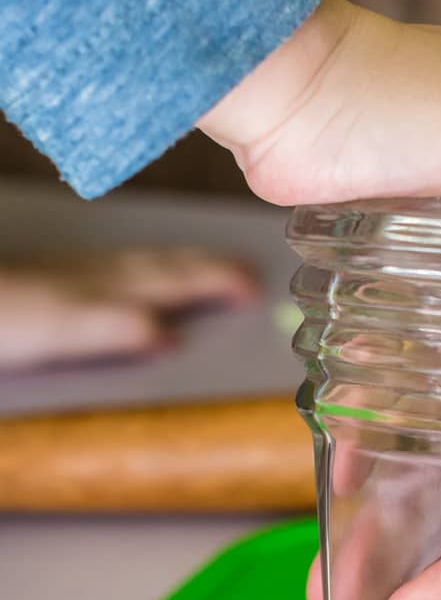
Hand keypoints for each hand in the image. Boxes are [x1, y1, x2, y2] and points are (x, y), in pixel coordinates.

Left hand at [0, 248, 255, 370]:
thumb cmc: (6, 317)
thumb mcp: (64, 328)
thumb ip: (116, 328)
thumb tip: (168, 334)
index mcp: (112, 286)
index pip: (181, 279)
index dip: (220, 281)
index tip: (257, 286)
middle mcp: (101, 274)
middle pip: (168, 267)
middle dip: (210, 268)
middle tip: (247, 272)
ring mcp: (79, 274)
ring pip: (144, 264)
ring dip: (179, 265)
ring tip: (203, 266)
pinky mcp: (58, 284)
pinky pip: (118, 272)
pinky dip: (142, 273)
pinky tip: (132, 281)